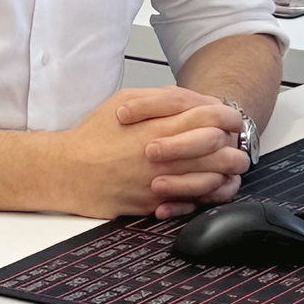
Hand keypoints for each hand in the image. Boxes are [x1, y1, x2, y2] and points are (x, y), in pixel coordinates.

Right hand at [45, 87, 247, 221]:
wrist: (68, 172)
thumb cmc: (93, 135)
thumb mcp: (124, 99)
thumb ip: (162, 98)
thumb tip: (193, 99)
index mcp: (159, 128)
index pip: (211, 119)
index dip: (227, 116)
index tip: (228, 118)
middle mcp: (165, 158)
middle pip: (221, 152)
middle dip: (235, 146)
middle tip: (235, 143)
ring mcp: (163, 184)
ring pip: (214, 181)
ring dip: (226, 172)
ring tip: (228, 165)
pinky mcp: (157, 205)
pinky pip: (195, 203)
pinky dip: (208, 194)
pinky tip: (210, 185)